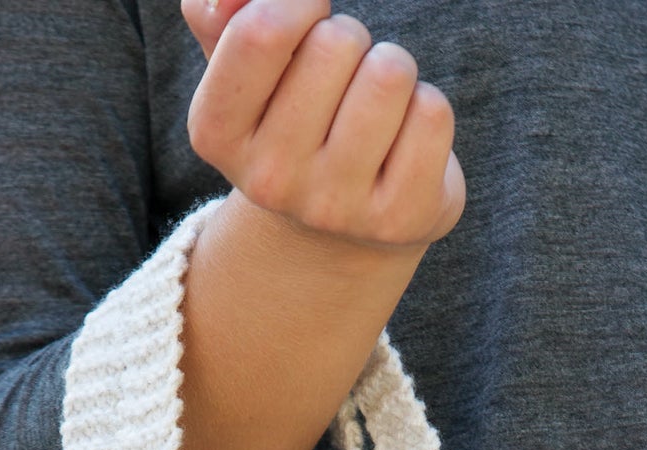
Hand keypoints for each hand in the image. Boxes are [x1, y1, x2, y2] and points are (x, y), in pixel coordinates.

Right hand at [181, 0, 464, 250]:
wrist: (333, 230)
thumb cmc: (289, 118)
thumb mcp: (241, 66)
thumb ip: (220, 11)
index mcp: (215, 134)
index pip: (262, 31)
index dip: (300, 4)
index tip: (308, 18)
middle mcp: (269, 181)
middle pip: (335, 44)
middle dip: (349, 40)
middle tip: (340, 80)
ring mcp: (334, 207)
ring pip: (389, 74)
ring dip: (392, 69)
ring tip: (372, 107)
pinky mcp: (398, 219)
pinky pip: (431, 115)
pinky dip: (426, 109)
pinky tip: (401, 142)